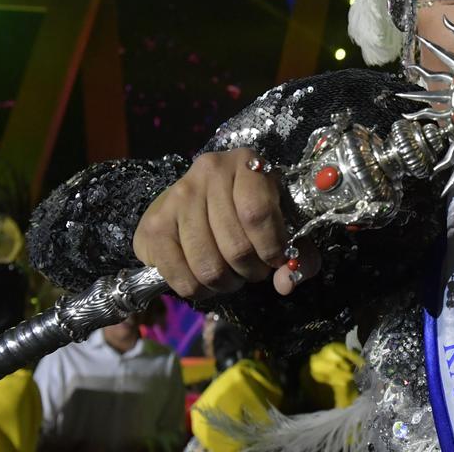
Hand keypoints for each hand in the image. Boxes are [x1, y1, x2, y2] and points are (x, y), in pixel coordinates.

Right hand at [132, 149, 320, 299]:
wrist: (199, 196)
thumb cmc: (249, 208)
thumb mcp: (283, 221)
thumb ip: (298, 253)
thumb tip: (286, 284)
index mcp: (246, 163)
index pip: (258, 214)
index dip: (271, 248)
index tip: (275, 260)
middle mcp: (209, 171)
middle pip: (235, 246)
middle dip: (250, 272)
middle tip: (251, 271)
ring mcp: (178, 196)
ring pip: (207, 265)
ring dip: (224, 284)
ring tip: (230, 276)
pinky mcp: (154, 224)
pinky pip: (179, 274)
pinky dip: (196, 289)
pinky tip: (204, 280)